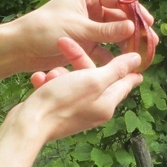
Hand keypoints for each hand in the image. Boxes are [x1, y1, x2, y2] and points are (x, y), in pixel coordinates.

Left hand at [12, 0, 155, 72]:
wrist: (20, 48)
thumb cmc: (44, 30)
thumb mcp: (78, 28)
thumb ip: (106, 30)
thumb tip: (132, 27)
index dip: (135, 10)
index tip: (149, 22)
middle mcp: (88, 9)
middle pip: (118, 17)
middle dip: (134, 29)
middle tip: (151, 40)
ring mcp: (87, 27)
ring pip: (113, 34)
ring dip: (126, 43)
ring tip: (142, 54)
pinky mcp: (84, 44)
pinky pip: (103, 47)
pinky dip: (113, 54)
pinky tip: (125, 64)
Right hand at [24, 38, 143, 141]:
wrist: (29, 124)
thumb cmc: (62, 101)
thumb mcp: (93, 80)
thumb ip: (115, 70)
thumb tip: (137, 60)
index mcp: (106, 104)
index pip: (123, 84)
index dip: (129, 71)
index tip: (136, 61)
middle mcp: (93, 109)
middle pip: (93, 77)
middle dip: (79, 59)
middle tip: (64, 42)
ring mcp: (74, 111)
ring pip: (72, 81)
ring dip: (60, 73)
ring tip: (50, 73)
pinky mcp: (56, 111)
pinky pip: (56, 90)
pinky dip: (48, 83)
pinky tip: (39, 79)